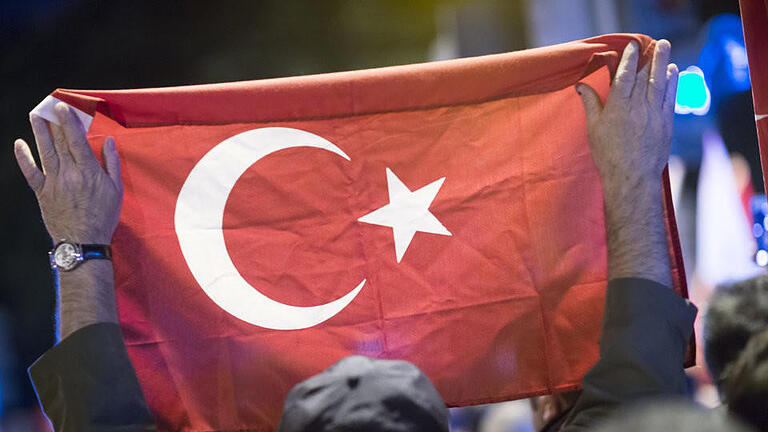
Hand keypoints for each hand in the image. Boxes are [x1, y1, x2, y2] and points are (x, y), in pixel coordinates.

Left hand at [14, 102, 122, 244]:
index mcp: (88, 172)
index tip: (63, 107)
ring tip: (36, 116)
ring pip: (44, 152)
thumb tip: (109, 141)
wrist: (84, 241)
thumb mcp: (116, 190)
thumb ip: (112, 163)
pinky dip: (23, 158)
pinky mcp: (42, 192)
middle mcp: (69, 174)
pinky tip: (19, 144)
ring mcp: (53, 182)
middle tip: (49, 105)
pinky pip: (30, 172)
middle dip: (54, 121)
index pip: (76, 140)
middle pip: (59, 142)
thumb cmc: (103, 216)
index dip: (69, 121)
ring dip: (39, 132)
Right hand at [576, 40, 678, 194]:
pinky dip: (672, 82)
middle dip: (649, 57)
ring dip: (663, 63)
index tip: (632, 46)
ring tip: (665, 47)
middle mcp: (638, 106)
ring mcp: (654, 113)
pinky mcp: (666, 123)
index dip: (629, 59)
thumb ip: (590, 104)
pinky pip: (670, 97)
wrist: (631, 177)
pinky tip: (673, 72)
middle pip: (645, 75)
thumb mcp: (593, 129)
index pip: (624, 75)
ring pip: (660, 82)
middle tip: (654, 43)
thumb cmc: (608, 155)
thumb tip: (580, 86)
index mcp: (617, 106)